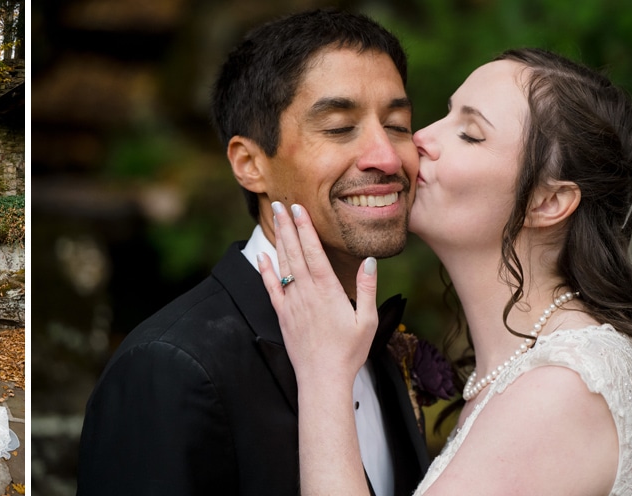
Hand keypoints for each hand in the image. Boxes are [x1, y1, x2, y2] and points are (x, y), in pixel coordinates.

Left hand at [257, 201, 378, 384]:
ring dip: (279, 240)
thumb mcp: (367, 319)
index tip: (299, 208)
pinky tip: (262, 256)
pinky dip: (265, 270)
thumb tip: (369, 260)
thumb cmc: (349, 351)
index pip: (313, 251)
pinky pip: (271, 287)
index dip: (305, 227)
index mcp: (328, 290)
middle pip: (294, 252)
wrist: (322, 378)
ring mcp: (292, 303)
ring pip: (283, 265)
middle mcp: (306, 292)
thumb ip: (367, 288)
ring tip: (274, 219)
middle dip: (288, 225)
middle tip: (280, 202)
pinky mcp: (282, 315)